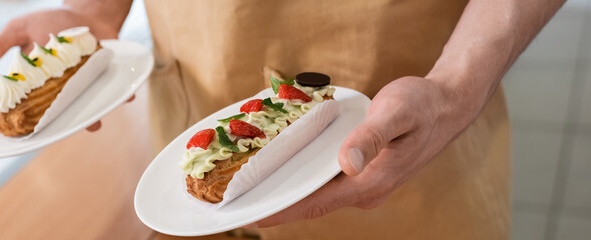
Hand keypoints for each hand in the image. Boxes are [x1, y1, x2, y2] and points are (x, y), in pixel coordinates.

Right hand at [0, 7, 127, 131]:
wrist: (86, 10)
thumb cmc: (51, 22)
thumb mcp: (20, 29)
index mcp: (41, 84)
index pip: (32, 109)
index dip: (28, 123)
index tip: (23, 134)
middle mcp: (65, 90)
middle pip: (63, 113)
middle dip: (62, 124)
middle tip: (61, 132)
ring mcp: (88, 84)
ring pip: (90, 106)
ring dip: (93, 115)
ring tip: (94, 123)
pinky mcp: (108, 76)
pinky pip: (116, 90)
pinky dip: (121, 95)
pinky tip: (125, 96)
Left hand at [250, 76, 470, 226]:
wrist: (447, 105)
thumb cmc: (422, 106)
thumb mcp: (397, 113)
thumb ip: (370, 137)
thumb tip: (347, 162)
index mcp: (370, 184)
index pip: (315, 204)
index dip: (282, 210)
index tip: (251, 215)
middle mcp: (365, 191)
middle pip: (312, 204)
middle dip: (277, 205)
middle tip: (239, 201)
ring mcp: (365, 184)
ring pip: (318, 194)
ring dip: (288, 193)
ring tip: (253, 188)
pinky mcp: (364, 174)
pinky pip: (326, 183)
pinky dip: (304, 180)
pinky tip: (286, 170)